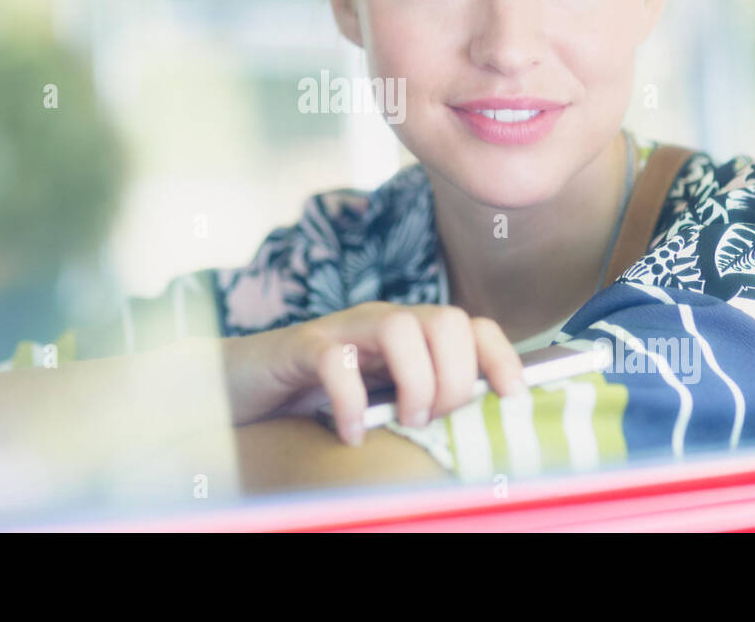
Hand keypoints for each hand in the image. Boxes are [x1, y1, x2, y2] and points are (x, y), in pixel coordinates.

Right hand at [224, 302, 527, 445]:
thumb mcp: (378, 399)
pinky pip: (337, 361)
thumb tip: (477, 434)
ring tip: (402, 422)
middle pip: (445, 320)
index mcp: (408, 332)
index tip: (513, 397)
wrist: (240, 385)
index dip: (500, 356)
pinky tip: (350, 434)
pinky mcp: (301, 346)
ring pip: (400, 328)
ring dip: (415, 382)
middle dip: (452, 378)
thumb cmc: (316, 398)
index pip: (470, 324)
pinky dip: (351, 403)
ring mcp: (341, 328)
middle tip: (431, 420)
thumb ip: (419, 403)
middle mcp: (381, 320)